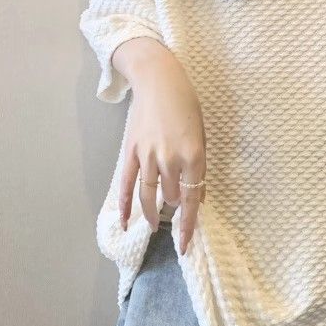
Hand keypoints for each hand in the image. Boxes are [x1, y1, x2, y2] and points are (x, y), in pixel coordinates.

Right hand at [115, 42, 205, 253]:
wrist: (159, 80)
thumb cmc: (186, 105)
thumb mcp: (202, 135)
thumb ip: (199, 168)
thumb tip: (197, 198)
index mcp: (194, 155)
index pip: (191, 199)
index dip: (188, 225)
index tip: (185, 245)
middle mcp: (170, 159)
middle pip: (170, 197)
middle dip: (174, 208)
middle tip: (175, 215)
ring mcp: (147, 156)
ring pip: (148, 194)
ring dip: (151, 213)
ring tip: (154, 226)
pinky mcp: (130, 151)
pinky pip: (125, 183)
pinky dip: (123, 204)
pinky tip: (124, 221)